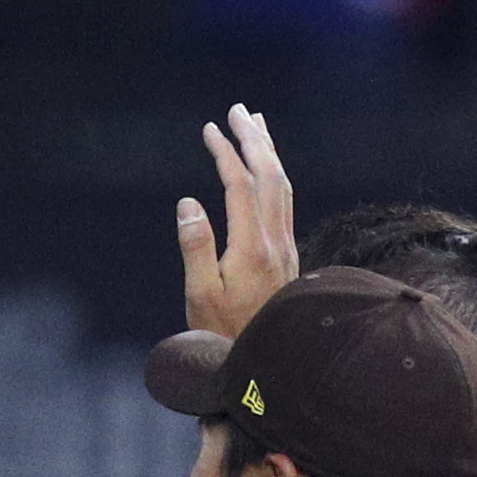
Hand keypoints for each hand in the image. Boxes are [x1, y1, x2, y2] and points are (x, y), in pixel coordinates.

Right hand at [176, 104, 296, 338]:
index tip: (210, 129)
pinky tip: (267, 169)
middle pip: (270, 176)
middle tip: (238, 109)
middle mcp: (275, 242)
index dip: (226, 153)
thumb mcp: (200, 297)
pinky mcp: (287, 256)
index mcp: (251, 248)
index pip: (241, 186)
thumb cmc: (225, 336)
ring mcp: (285, 248)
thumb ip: (196, 248)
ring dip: (269, 152)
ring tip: (256, 125)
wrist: (269, 367)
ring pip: (283, 186)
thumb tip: (189, 203)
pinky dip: (275, 175)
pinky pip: (285, 201)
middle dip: (254, 139)